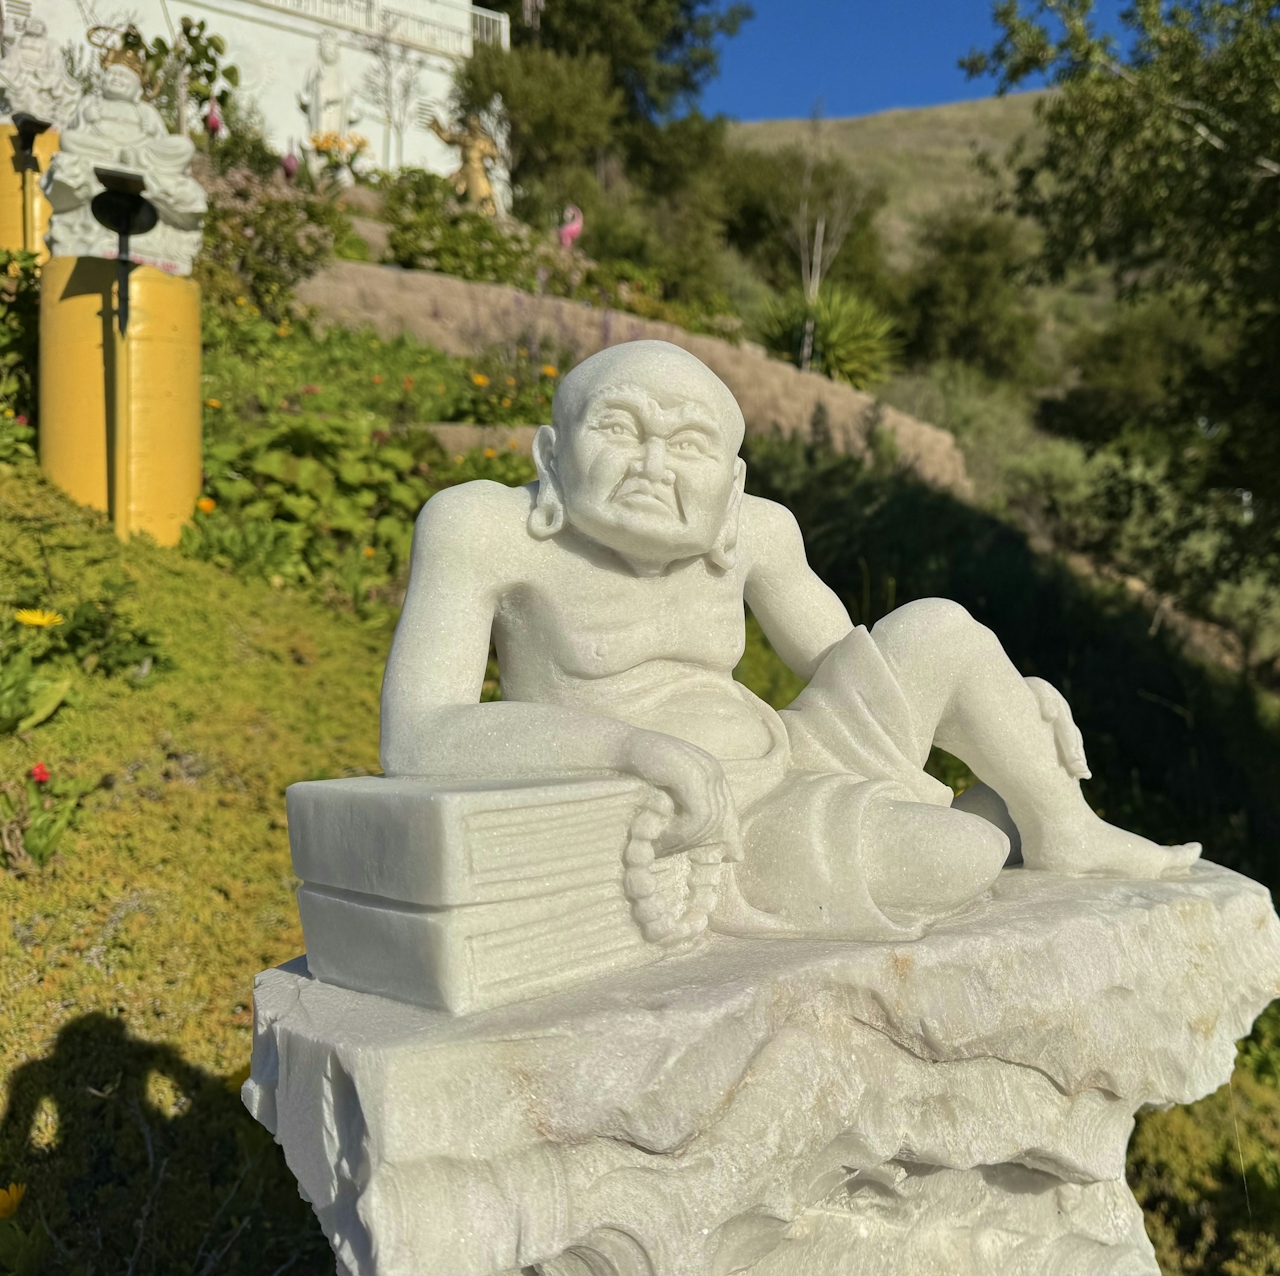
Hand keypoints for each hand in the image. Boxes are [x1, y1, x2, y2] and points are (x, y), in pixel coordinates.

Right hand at [619, 729, 736, 856]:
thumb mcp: (671, 792)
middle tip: (672, 850)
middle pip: (720, 818)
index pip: (728, 810)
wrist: (619, 748)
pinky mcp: (691, 777)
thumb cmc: (639, 772)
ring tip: (663, 844)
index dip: (729, 835)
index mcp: (712, 772)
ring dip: (685, 837)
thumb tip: (728, 849)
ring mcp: (704, 771)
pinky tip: (663, 834)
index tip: (730, 857)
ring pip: (709, 819)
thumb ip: (691, 808)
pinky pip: (697, 815)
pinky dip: (681, 831)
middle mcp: (713, 770)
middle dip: (697, 840)